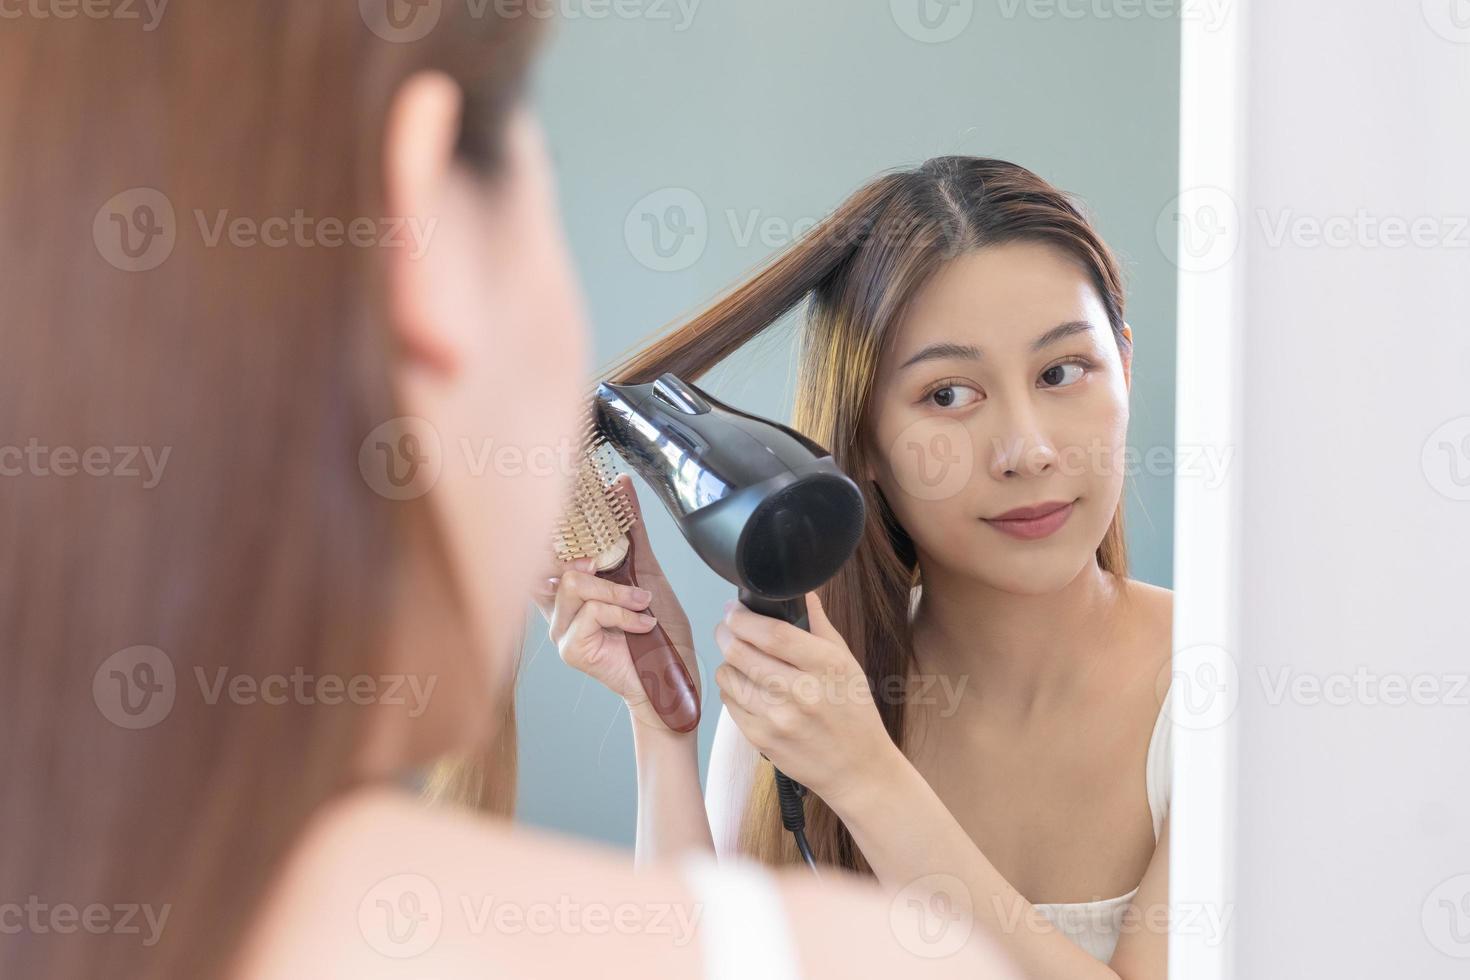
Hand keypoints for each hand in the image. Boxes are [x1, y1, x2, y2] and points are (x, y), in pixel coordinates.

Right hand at [533, 474, 699, 732]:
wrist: (676, 675)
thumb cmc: (660, 631)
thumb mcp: (647, 571)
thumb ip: (631, 530)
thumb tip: (621, 486)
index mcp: (573, 586)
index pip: (549, 548)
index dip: (562, 525)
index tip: (583, 496)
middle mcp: (560, 606)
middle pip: (558, 560)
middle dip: (599, 560)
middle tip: (625, 574)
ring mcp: (561, 629)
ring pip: (575, 583)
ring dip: (619, 592)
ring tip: (643, 605)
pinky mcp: (571, 648)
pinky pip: (591, 612)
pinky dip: (624, 613)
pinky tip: (642, 623)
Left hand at [713, 591, 897, 807]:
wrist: (858, 770)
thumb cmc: (854, 713)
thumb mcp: (847, 664)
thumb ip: (821, 626)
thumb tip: (803, 593)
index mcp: (826, 666)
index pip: (773, 633)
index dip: (744, 617)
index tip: (734, 609)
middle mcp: (801, 692)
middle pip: (741, 652)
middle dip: (726, 633)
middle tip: (727, 628)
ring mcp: (778, 718)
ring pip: (729, 676)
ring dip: (728, 662)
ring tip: (739, 660)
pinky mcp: (761, 739)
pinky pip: (729, 703)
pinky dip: (732, 690)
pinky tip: (746, 687)